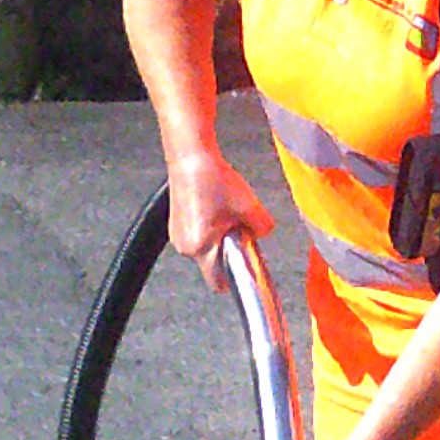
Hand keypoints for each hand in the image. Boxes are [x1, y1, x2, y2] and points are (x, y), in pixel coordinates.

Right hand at [165, 144, 273, 288]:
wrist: (191, 157)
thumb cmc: (213, 179)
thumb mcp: (251, 207)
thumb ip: (263, 228)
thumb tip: (262, 234)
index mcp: (200, 247)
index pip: (219, 282)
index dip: (237, 275)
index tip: (247, 264)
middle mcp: (185, 246)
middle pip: (215, 263)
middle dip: (230, 249)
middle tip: (238, 226)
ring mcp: (178, 235)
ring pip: (207, 248)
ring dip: (219, 237)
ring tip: (225, 212)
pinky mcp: (176, 224)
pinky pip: (198, 235)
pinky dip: (209, 227)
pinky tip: (214, 207)